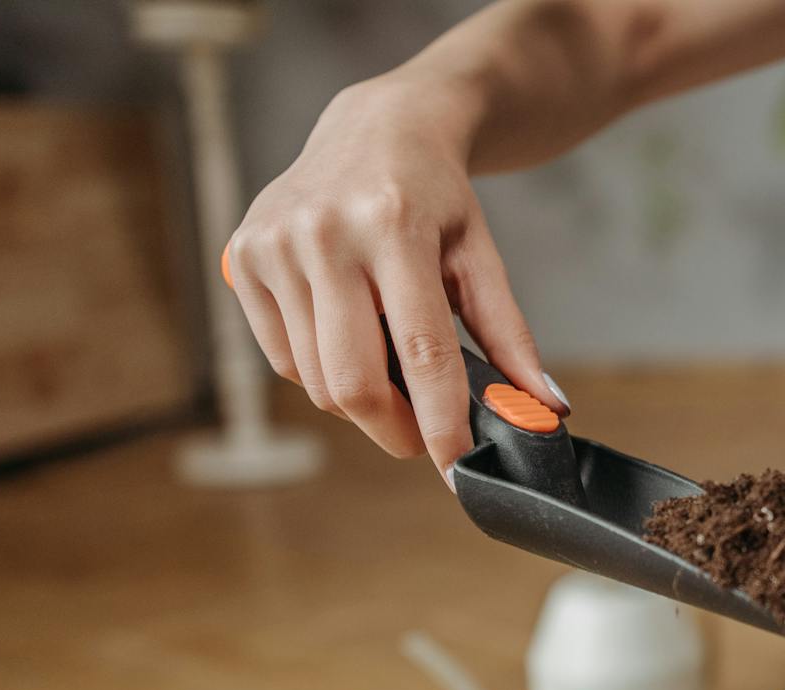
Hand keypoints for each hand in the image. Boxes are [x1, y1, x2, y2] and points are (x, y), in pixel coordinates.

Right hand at [224, 77, 566, 482]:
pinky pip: (283, 358)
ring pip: (316, 379)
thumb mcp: (480, 255)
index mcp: (395, 226)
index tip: (455, 468)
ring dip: (359, 399)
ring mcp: (275, 244)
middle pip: (352, 381)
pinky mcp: (242, 257)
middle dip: (393, 430)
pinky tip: (348, 335)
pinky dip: (321, 369)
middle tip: (422, 438)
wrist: (375, 127)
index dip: (440, 422)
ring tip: (390, 370)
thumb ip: (510, 337)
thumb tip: (542, 410)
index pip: (420, 352)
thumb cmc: (435, 197)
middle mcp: (325, 232)